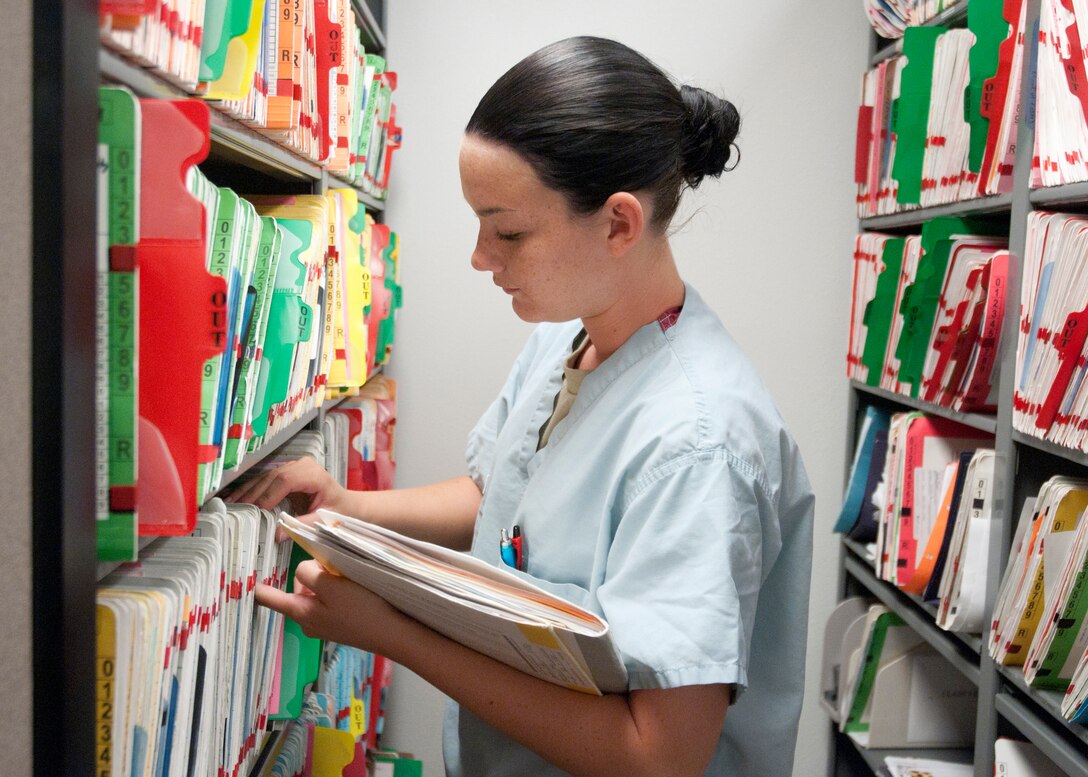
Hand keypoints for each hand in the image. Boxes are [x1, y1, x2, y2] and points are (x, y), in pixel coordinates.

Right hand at [226, 457, 346, 515]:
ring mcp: (294, 466)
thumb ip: (302, 525)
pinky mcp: (287, 472)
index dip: (268, 494)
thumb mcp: (324, 520)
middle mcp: (302, 466)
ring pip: (266, 477)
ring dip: (248, 490)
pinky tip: (238, 498)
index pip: (286, 481)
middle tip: (234, 508)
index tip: (256, 510)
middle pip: (273, 477)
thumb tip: (277, 535)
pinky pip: (267, 480)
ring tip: (230, 503)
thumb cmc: (339, 511)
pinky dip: (252, 489)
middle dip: (253, 493)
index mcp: (314, 475)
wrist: (347, 504)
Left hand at [255, 559, 410, 654]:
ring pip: (316, 593)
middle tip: (333, 570)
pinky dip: (338, 592)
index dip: (258, 587)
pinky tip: (356, 591)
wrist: (393, 634)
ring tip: (349, 581)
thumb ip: (309, 573)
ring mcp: (324, 624)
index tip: (243, 581)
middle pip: (297, 588)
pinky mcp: (340, 624)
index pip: (269, 598)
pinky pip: (330, 601)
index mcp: (300, 612)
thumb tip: (303, 570)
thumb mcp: (331, 584)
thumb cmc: (362, 609)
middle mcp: (307, 621)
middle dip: (311, 574)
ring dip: (327, 582)